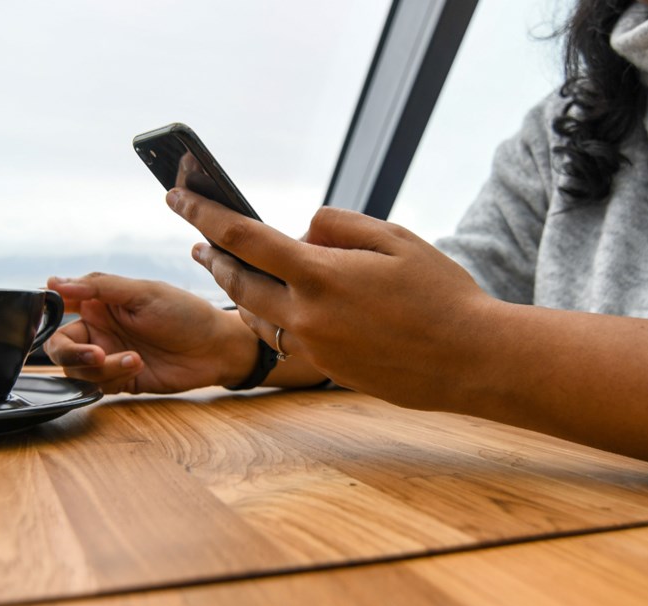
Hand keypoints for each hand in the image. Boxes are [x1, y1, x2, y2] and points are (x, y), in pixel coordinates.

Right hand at [44, 273, 256, 393]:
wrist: (216, 349)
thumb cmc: (185, 313)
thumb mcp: (143, 293)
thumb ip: (99, 287)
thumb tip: (54, 283)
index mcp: (100, 302)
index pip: (59, 306)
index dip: (47, 313)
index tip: (51, 317)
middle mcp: (99, 329)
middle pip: (59, 346)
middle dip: (71, 353)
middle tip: (94, 354)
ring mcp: (108, 356)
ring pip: (77, 370)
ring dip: (101, 367)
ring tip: (133, 358)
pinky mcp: (120, 380)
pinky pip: (98, 385)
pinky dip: (113, 377)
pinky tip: (138, 365)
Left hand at [165, 187, 492, 411]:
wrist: (471, 360)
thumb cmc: (441, 294)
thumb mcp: (395, 239)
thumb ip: (339, 226)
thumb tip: (302, 231)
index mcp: (320, 275)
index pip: (243, 237)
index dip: (203, 213)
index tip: (176, 195)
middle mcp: (306, 315)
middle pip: (237, 282)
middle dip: (212, 256)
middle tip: (197, 240)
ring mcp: (313, 347)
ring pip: (254, 315)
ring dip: (236, 289)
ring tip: (226, 268)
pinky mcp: (325, 368)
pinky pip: (281, 337)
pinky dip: (266, 316)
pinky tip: (268, 304)